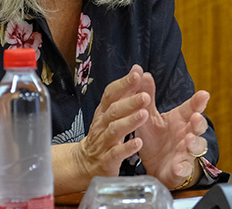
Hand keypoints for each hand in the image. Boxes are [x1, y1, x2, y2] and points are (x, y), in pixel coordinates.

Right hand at [53, 65, 150, 194]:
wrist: (86, 163)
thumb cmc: (103, 134)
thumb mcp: (112, 112)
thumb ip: (125, 93)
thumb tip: (137, 70)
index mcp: (104, 111)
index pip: (111, 94)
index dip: (123, 84)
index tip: (136, 74)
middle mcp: (102, 124)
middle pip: (114, 111)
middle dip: (129, 102)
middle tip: (145, 96)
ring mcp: (104, 142)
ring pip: (115, 130)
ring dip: (130, 122)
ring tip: (145, 115)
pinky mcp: (107, 160)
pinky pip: (116, 153)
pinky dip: (126, 148)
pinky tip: (139, 143)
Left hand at [134, 72, 209, 189]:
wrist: (154, 166)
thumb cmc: (156, 139)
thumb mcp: (148, 116)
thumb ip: (147, 96)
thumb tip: (143, 73)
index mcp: (180, 119)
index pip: (191, 108)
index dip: (198, 102)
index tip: (204, 94)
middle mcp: (187, 133)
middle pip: (199, 126)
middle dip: (199, 121)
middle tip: (195, 117)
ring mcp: (186, 152)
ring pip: (197, 147)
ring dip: (194, 143)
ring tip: (188, 140)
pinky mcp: (181, 168)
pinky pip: (184, 168)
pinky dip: (182, 167)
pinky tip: (178, 166)